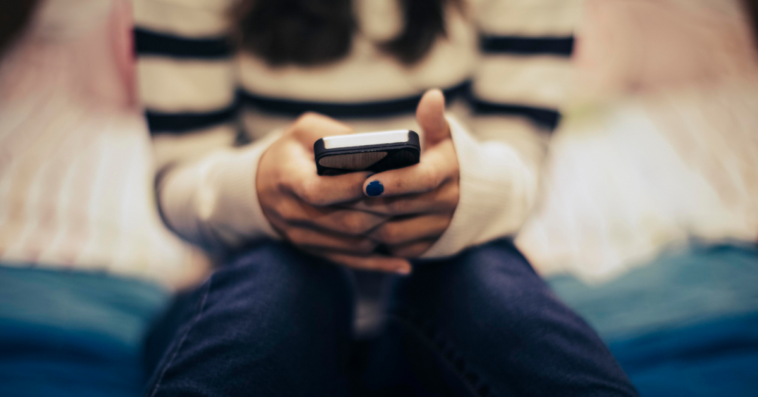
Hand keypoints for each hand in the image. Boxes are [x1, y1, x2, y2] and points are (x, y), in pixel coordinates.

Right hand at [257, 113, 411, 273]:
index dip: (351, 187)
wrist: (260, 187)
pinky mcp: (315, 250)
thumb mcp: (303, 131)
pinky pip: (349, 262)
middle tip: (410, 201)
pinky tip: (403, 264)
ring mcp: (303, 237)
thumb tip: (373, 149)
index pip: (319, 191)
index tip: (379, 177)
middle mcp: (293, 213)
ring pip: (351, 244)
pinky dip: (378, 265)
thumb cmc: (290, 153)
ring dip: (383, 235)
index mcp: (288, 180)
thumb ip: (333, 134)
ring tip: (411, 223)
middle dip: (379, 212)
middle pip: (344, 221)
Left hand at [347, 89, 458, 257]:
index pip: (420, 179)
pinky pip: (397, 248)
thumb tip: (432, 96)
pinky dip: (376, 241)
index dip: (394, 181)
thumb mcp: (445, 137)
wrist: (475, 197)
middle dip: (367, 203)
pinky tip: (356, 227)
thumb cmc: (447, 159)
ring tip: (342, 211)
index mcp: (449, 172)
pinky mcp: (429, 247)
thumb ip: (434, 119)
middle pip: (400, 208)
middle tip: (337, 196)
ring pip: (394, 233)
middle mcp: (448, 203)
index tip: (368, 180)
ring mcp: (438, 228)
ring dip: (366, 224)